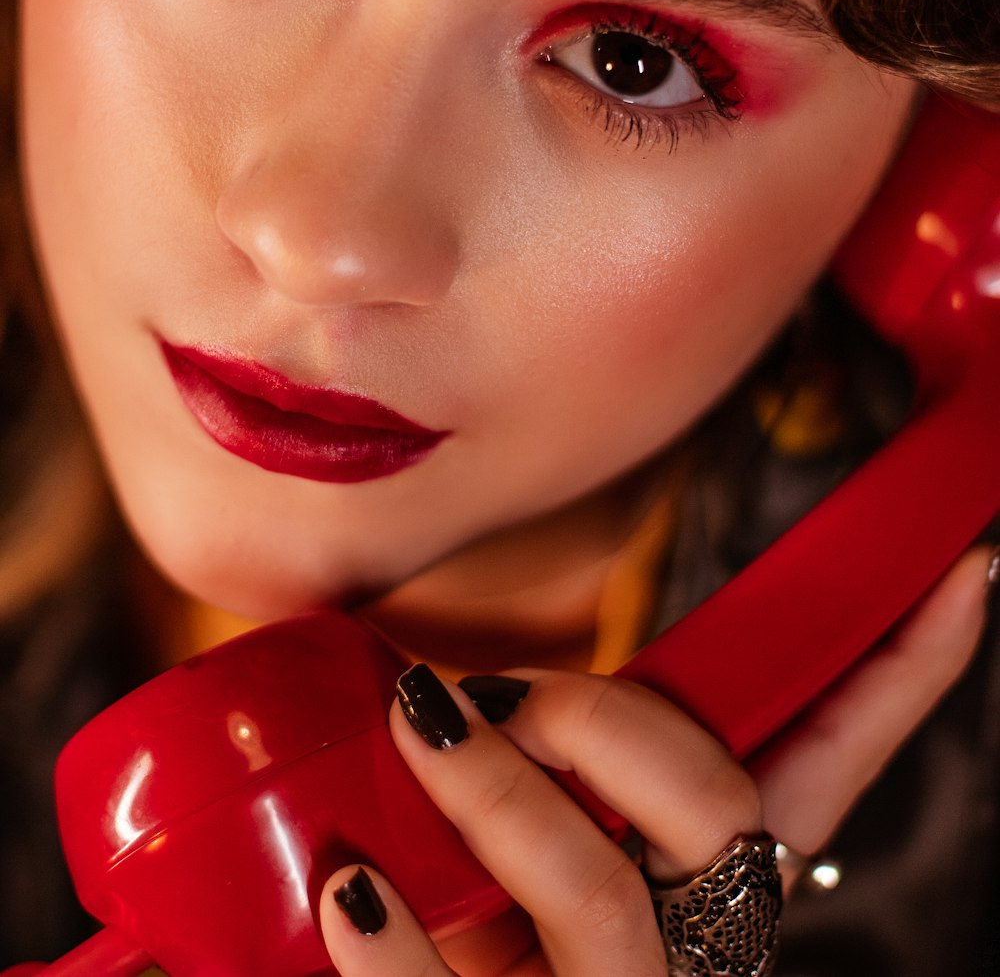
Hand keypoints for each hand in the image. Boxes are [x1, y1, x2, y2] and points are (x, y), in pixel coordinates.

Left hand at [318, 547, 992, 976]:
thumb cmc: (461, 921)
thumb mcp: (520, 827)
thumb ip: (525, 758)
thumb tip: (435, 681)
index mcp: (703, 873)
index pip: (828, 762)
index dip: (901, 676)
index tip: (965, 572)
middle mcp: (692, 948)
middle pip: (719, 810)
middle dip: (604, 717)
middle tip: (489, 690)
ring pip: (598, 892)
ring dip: (496, 789)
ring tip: (414, 728)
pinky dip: (397, 941)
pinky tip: (355, 886)